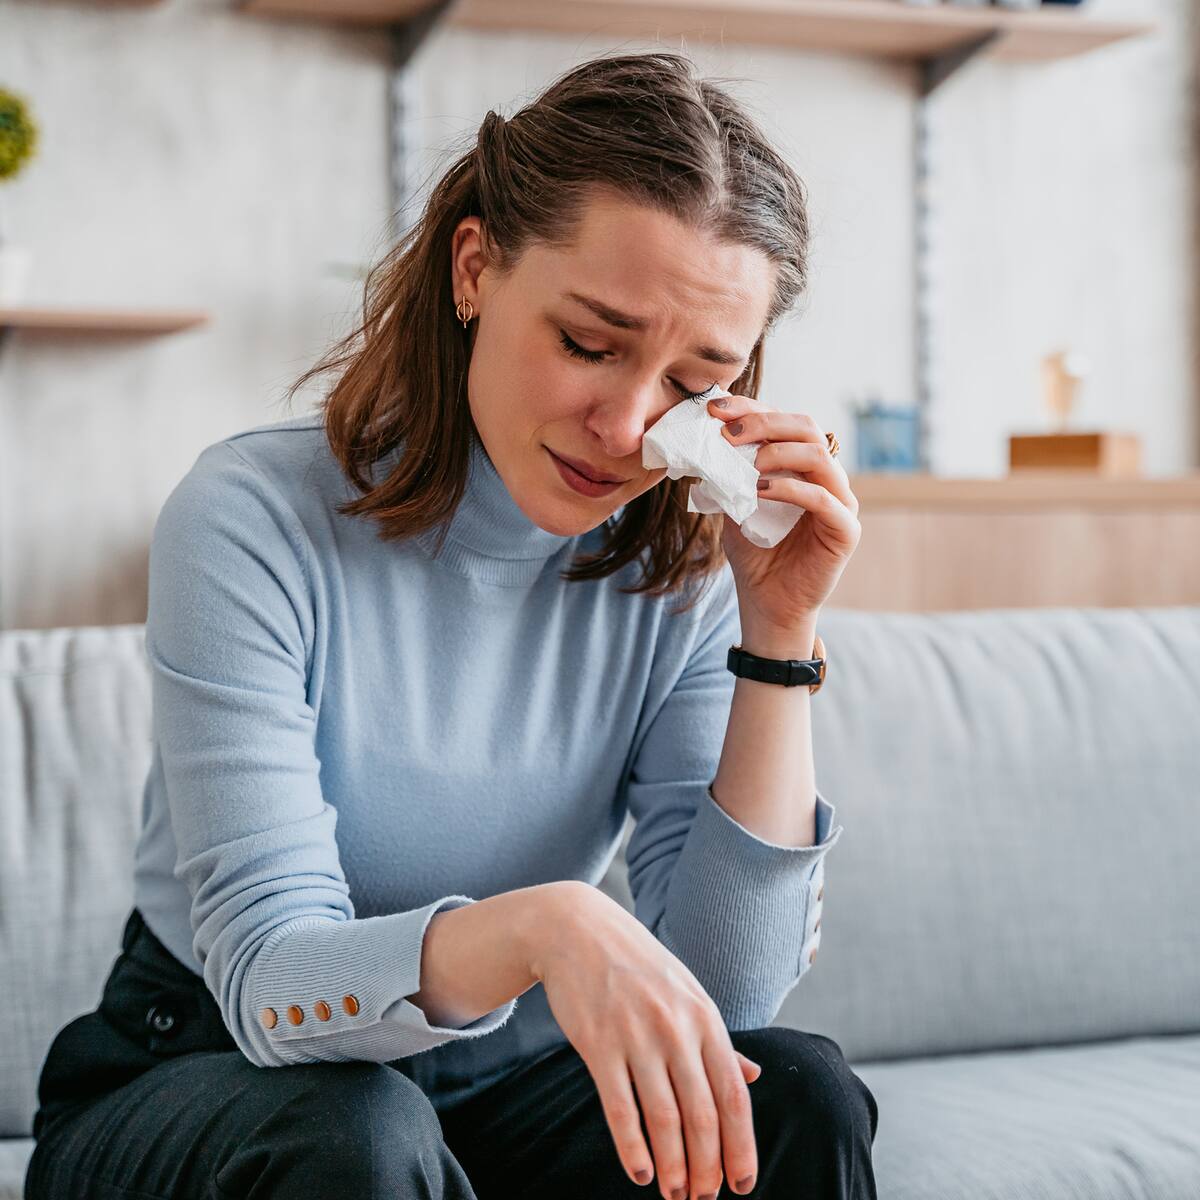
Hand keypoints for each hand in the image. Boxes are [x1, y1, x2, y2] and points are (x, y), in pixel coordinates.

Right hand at [529, 882, 762, 1197]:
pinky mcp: (598, 1044)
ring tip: (675, 1195)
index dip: (741, 1146)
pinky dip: (632, 1148)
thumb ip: (718, 1038)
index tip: (743, 1184)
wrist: (577, 929)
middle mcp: (676, 1029)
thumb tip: (752, 1076)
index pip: (733, 1095)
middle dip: (707, 1168)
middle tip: (704, 1199)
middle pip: (702, 1116)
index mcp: (705, 1018)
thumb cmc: (637, 964)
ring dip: (673, 1167)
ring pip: (664, 1119)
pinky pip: (620, 1108)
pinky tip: (640, 1173)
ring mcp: (637, 1036)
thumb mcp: (687, 992)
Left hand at [705, 393, 860, 634]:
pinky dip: (790, 489)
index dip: (751, 409)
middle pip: (806, 427)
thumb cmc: (755, 554)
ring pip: (819, 456)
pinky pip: (823, 498)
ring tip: (747, 466)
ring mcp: (841, 501)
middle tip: (728, 432)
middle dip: (764, 423)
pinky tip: (759, 491)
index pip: (783, 422)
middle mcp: (826, 477)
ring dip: (778, 452)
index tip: (714, 409)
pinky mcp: (845, 530)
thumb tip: (704, 440)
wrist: (767, 604)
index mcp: (802, 466)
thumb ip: (729, 474)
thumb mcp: (734, 505)